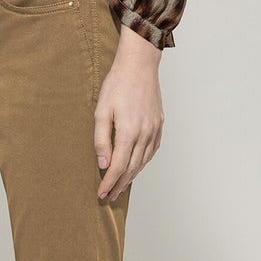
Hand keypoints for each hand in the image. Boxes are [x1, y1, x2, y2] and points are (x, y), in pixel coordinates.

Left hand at [94, 26, 164, 200]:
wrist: (139, 64)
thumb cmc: (117, 84)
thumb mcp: (101, 111)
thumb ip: (101, 139)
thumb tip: (103, 163)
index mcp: (129, 132)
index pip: (119, 166)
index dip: (109, 182)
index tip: (101, 193)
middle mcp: (145, 134)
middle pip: (132, 168)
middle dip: (120, 184)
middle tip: (110, 196)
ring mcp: (154, 129)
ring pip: (144, 161)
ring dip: (132, 176)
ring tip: (122, 186)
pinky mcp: (159, 123)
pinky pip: (153, 150)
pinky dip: (144, 162)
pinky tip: (137, 166)